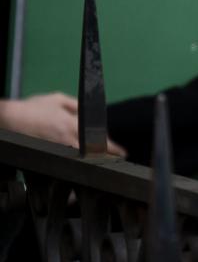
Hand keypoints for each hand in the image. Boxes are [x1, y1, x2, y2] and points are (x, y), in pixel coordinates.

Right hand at [0, 93, 125, 155]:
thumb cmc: (33, 107)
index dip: (113, 148)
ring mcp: (57, 149)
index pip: (99, 139)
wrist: (9, 120)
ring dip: (91, 159)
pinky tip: (79, 160)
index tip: (122, 153)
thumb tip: (91, 110)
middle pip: (92, 153)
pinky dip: (75, 161)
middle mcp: (67, 139)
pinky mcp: (48, 154)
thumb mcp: (57, 99)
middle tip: (115, 159)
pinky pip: (67, 160)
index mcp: (73, 124)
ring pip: (81, 158)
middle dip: (105, 157)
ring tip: (101, 160)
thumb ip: (76, 105)